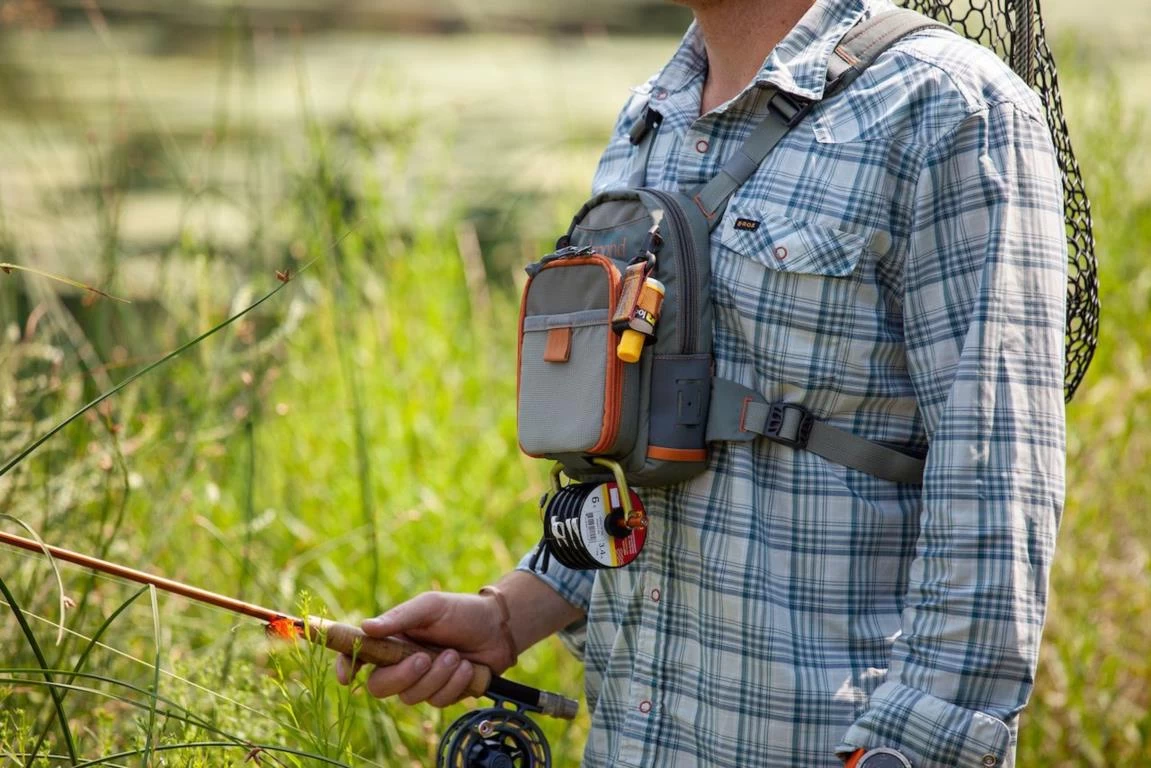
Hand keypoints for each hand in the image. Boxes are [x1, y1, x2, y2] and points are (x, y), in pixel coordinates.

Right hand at [335, 591, 512, 707]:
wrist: (498, 628)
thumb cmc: (461, 611)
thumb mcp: (431, 606)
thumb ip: (400, 617)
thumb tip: (365, 627)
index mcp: (392, 639)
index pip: (359, 656)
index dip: (347, 667)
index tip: (347, 677)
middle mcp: (401, 663)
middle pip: (381, 687)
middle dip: (403, 676)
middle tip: (425, 657)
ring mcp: (421, 681)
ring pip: (412, 697)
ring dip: (438, 676)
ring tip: (456, 655)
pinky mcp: (442, 694)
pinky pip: (438, 702)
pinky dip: (455, 684)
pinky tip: (468, 667)